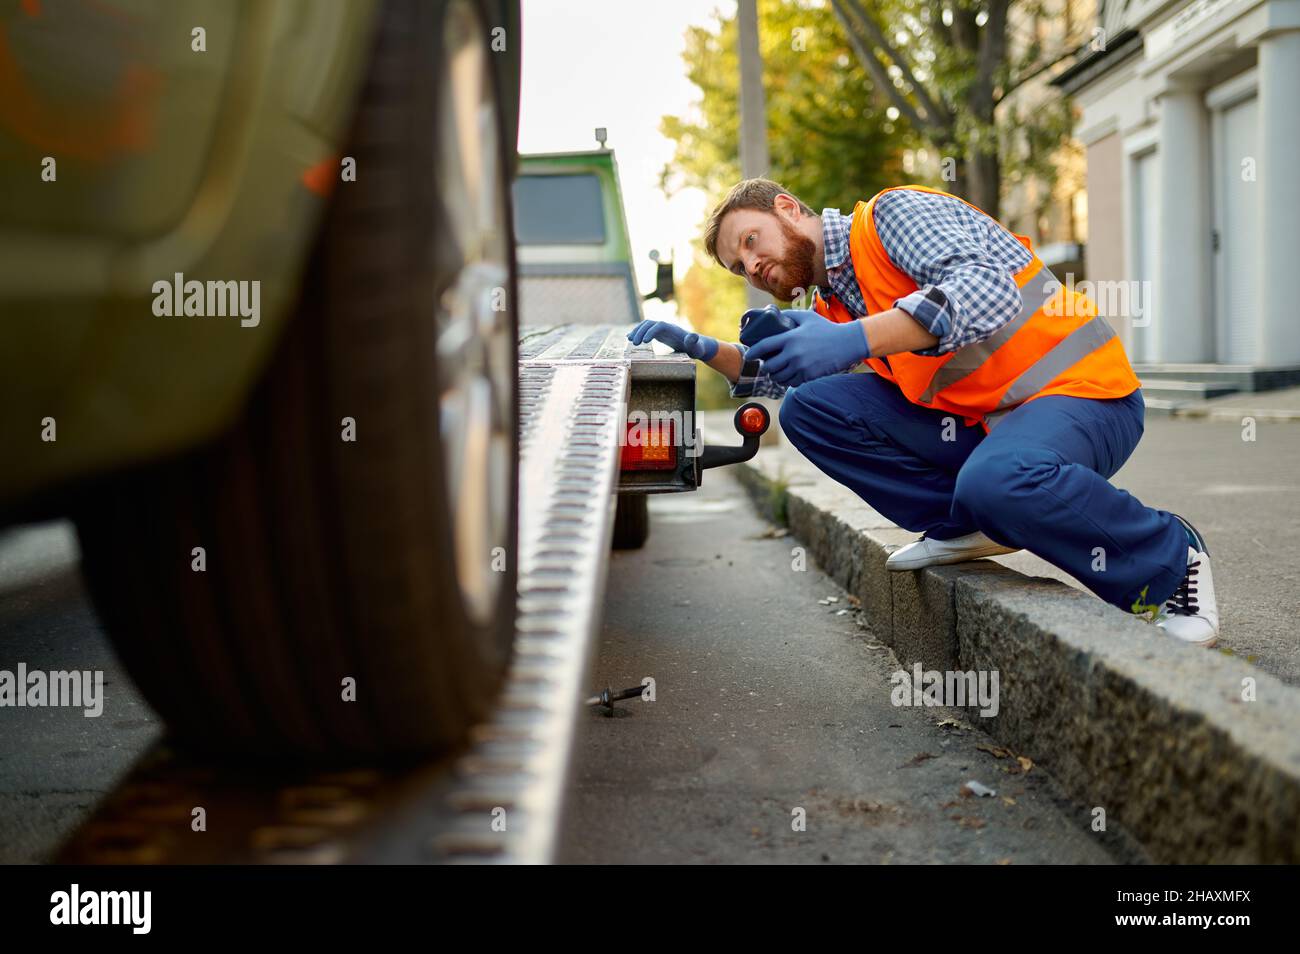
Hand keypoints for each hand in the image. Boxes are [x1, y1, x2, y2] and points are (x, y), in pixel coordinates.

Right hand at [627, 320, 718, 359]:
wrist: (696, 346)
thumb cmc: (696, 348)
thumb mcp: (696, 347)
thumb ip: (693, 342)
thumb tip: (693, 336)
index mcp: (673, 329)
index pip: (659, 326)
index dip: (651, 331)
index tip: (645, 342)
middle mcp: (666, 326)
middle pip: (650, 324)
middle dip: (641, 331)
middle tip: (634, 343)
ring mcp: (661, 329)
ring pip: (646, 325)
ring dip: (637, 331)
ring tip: (629, 340)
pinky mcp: (658, 333)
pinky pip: (645, 330)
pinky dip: (637, 332)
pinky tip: (629, 337)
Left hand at [743, 309, 869, 385]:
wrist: (847, 343)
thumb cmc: (826, 329)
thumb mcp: (807, 317)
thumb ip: (789, 315)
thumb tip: (773, 315)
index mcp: (790, 338)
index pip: (764, 346)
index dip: (753, 352)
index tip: (748, 355)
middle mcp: (794, 354)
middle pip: (769, 366)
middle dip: (765, 366)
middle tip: (766, 363)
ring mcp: (801, 367)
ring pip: (779, 377)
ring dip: (775, 375)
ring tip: (775, 371)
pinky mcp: (809, 376)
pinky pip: (791, 383)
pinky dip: (787, 380)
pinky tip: (788, 375)